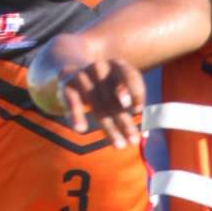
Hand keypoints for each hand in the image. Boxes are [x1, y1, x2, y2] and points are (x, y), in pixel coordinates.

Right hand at [29, 48, 146, 147]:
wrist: (71, 70)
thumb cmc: (103, 86)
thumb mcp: (119, 88)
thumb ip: (132, 103)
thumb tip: (145, 130)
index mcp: (118, 65)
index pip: (130, 76)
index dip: (136, 92)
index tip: (138, 110)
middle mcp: (100, 67)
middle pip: (114, 97)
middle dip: (125, 121)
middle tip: (133, 141)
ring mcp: (82, 74)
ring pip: (96, 102)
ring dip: (108, 126)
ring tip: (118, 145)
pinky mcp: (66, 83)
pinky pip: (72, 99)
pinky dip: (76, 114)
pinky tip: (81, 128)